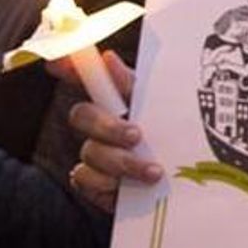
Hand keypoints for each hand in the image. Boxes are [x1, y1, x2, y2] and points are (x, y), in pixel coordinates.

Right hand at [51, 50, 162, 212]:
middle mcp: (100, 125)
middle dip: (109, 126)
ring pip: (89, 151)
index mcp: (118, 101)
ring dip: (122, 162)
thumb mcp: (162, 110)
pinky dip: (108, 184)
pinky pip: (84, 179)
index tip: (58, 61)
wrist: (189, 189)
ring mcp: (94, 155)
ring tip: (153, 172)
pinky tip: (128, 188)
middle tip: (136, 135)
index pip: (87, 78)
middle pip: (81, 114)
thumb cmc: (175, 141)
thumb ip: (133, 87)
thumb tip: (107, 58)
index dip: (68, 66)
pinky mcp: (93, 185)